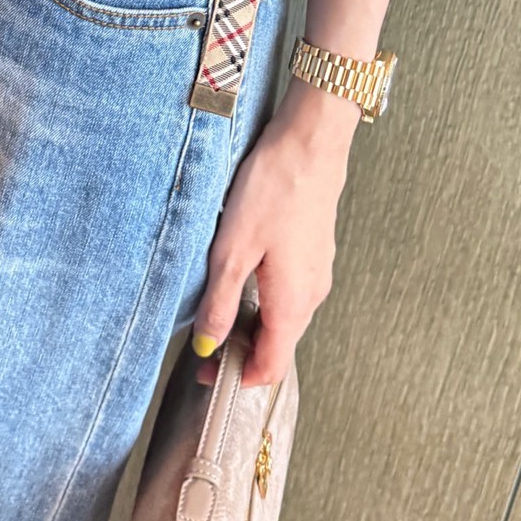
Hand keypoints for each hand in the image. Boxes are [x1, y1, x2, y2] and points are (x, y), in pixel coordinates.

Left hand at [189, 81, 357, 389]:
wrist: (311, 143)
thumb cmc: (274, 190)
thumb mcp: (233, 250)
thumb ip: (220, 304)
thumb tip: (206, 345)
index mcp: (292, 304)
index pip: (269, 367)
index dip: (237, 377)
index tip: (206, 372)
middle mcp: (312, 296)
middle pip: (278, 345)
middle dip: (242, 351)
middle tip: (204, 339)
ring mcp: (317, 272)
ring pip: (284, 317)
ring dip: (252, 322)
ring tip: (217, 303)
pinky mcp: (315, 251)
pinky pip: (291, 291)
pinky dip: (265, 297)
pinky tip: (243, 272)